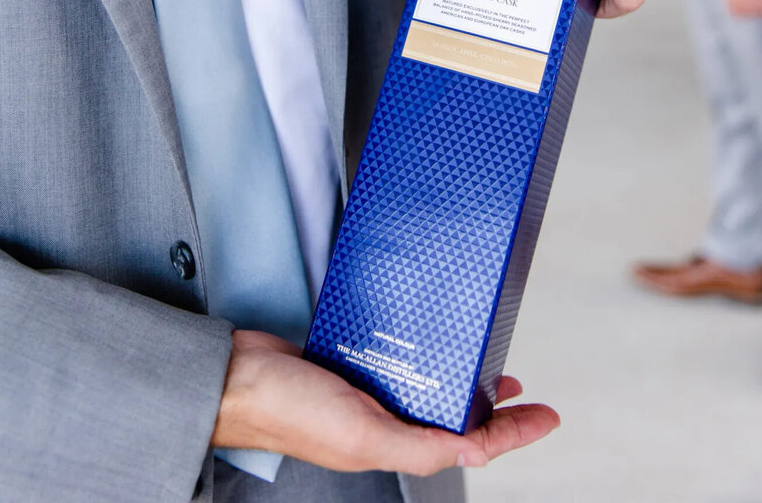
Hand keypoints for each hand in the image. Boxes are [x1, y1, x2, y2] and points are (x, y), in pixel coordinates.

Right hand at [212, 330, 558, 474]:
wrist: (236, 376)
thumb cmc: (288, 412)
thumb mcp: (360, 434)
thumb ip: (417, 444)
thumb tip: (476, 451)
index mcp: (392, 443)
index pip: (471, 444)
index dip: (515, 431)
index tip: (548, 414)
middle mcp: (384, 421)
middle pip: (454, 418)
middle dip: (494, 408)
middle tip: (523, 386)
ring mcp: (366, 391)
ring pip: (427, 387)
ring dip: (459, 378)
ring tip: (487, 361)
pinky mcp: (349, 360)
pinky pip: (395, 357)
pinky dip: (420, 350)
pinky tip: (430, 334)